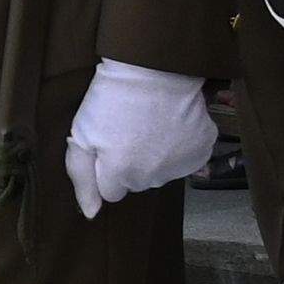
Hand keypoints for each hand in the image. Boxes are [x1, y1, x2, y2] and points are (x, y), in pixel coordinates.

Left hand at [63, 61, 218, 218]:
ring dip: (155, 157)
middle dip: (130, 164)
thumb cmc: (110, 100)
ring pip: (162, 172)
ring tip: (148, 125)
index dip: (106, 168)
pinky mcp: (202, 151)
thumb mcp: (82, 136)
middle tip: (127, 130)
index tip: (106, 145)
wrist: (153, 69)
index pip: (111, 192)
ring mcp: (181, 166)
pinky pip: (186, 159)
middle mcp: (153, 179)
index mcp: (121, 176)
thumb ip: (82, 179)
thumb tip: (91, 214)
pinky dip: (179, 146)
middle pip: (137, 183)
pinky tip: (170, 125)